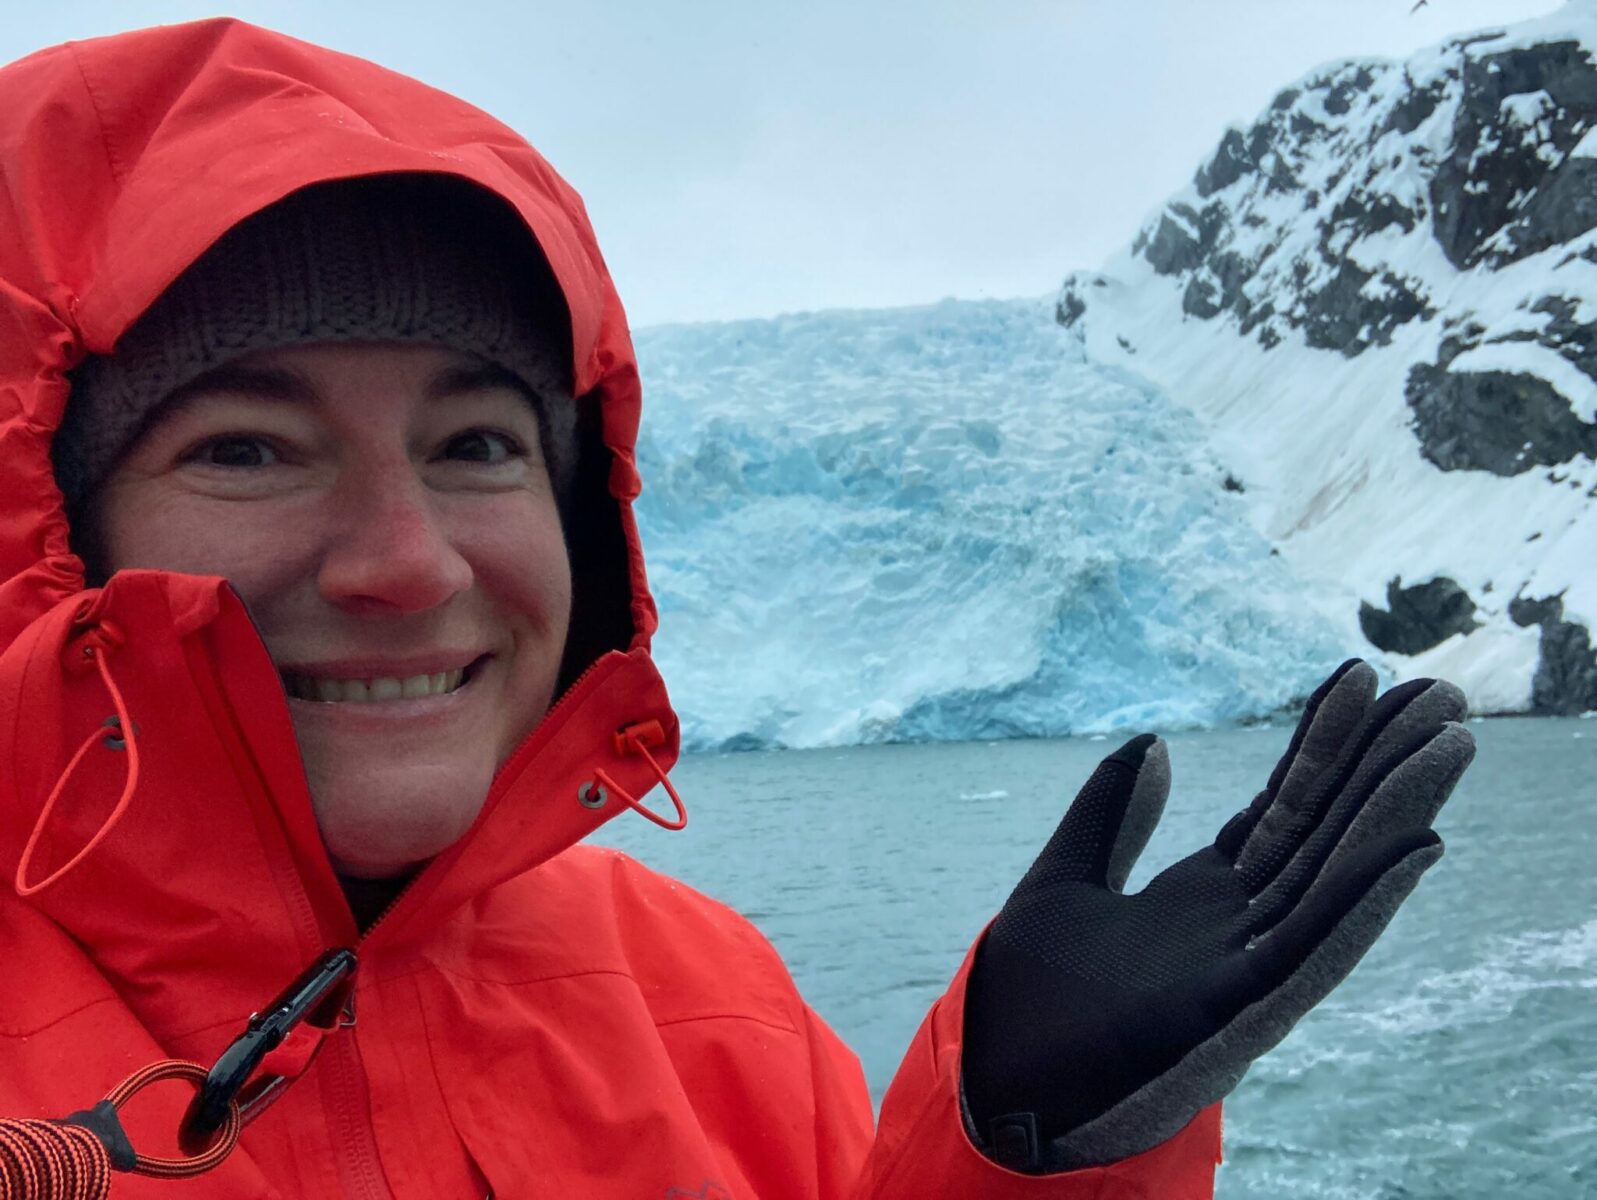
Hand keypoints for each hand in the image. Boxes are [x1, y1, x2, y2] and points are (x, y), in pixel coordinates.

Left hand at [961, 660, 1474, 1171]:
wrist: (996, 1081)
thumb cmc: (1028, 999)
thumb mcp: (1062, 881)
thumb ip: (1108, 815)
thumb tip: (1154, 741)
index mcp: (1202, 898)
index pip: (1280, 809)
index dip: (1319, 745)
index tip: (1357, 678)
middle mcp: (1238, 928)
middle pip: (1323, 833)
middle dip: (1379, 764)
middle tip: (1440, 694)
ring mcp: (1244, 969)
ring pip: (1334, 879)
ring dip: (1393, 815)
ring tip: (1448, 745)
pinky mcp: (1236, 1013)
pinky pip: (1312, 950)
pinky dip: (1364, 900)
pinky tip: (1414, 849)